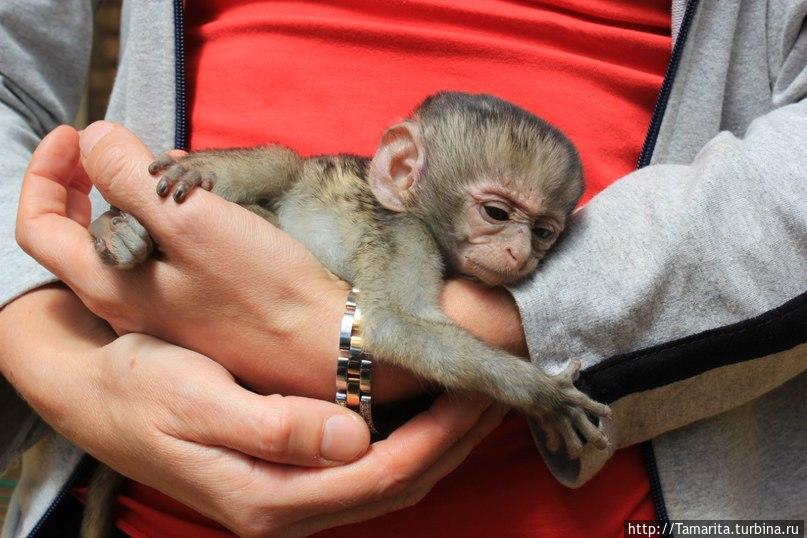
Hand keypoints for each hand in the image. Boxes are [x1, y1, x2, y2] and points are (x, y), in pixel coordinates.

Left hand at [15, 122, 422, 399]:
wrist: (322, 345)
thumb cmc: (263, 288)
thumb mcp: (191, 220)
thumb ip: (128, 176)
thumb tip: (93, 141)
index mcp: (109, 285)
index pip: (40, 225)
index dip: (45, 172)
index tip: (74, 135)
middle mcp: (124, 305)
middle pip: (80, 235)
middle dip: (88, 182)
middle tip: (113, 148)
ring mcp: (160, 312)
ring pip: (124, 245)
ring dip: (132, 201)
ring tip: (167, 170)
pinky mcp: (195, 312)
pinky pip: (160, 260)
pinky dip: (164, 224)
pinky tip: (198, 209)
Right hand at [81, 336, 503, 536]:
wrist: (93, 394)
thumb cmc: (137, 389)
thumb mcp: (192, 401)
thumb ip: (272, 428)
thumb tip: (353, 439)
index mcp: (266, 496)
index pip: (379, 474)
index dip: (437, 436)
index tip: (476, 393)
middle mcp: (284, 507)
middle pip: (394, 484)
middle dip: (452, 441)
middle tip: (496, 394)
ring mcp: (287, 495)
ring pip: (386, 479)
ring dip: (436, 442)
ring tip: (475, 400)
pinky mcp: (286, 474)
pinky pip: (365, 467)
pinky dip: (406, 439)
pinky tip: (424, 411)